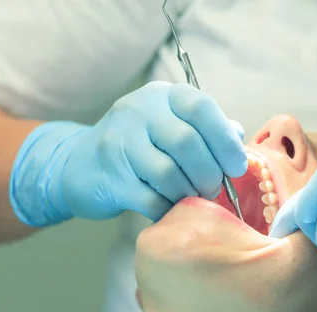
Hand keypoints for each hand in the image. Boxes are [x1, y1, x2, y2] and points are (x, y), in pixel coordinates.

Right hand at [10, 81, 246, 225]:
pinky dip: (168, 209)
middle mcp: (139, 111)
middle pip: (187, 143)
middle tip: (212, 189)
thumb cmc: (138, 147)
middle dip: (209, 174)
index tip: (236, 167)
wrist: (78, 164)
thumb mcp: (170, 126)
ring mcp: (120, 143)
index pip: (201, 107)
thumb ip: (205, 129)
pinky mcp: (110, 177)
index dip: (225, 140)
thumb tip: (237, 136)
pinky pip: (150, 199)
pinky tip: (170, 209)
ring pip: (168, 174)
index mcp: (163, 96)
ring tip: (191, 199)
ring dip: (188, 194)